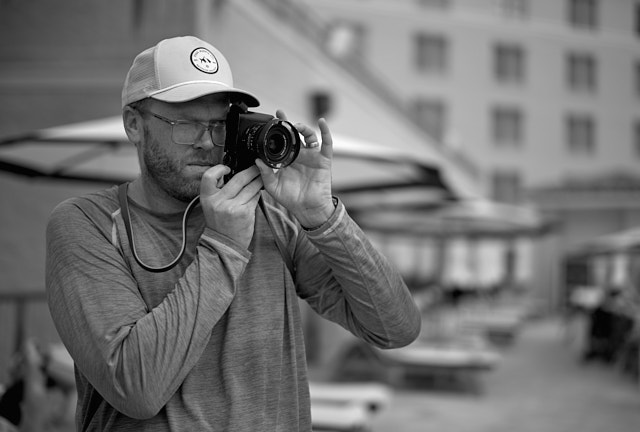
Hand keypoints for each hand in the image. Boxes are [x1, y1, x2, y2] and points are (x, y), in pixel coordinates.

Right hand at [199, 165, 262, 248]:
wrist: (224, 245)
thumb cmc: (219, 223)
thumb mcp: (211, 206)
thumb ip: (218, 191)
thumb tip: (230, 173)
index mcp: (207, 198)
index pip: (208, 176)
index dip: (218, 169)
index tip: (227, 168)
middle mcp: (218, 202)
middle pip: (238, 179)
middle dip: (250, 171)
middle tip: (256, 168)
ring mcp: (232, 207)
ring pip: (250, 188)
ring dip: (258, 181)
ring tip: (262, 177)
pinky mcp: (244, 213)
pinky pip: (254, 198)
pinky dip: (258, 193)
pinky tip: (259, 191)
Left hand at [256, 110, 334, 228]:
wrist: (307, 209)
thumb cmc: (291, 199)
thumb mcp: (272, 186)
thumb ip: (265, 173)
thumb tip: (257, 161)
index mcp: (288, 159)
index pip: (284, 140)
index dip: (280, 128)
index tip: (273, 118)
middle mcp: (300, 155)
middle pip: (296, 134)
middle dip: (290, 124)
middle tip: (282, 117)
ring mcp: (312, 157)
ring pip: (310, 136)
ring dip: (304, 128)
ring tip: (297, 126)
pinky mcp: (323, 160)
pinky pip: (327, 143)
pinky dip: (326, 132)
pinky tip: (321, 123)